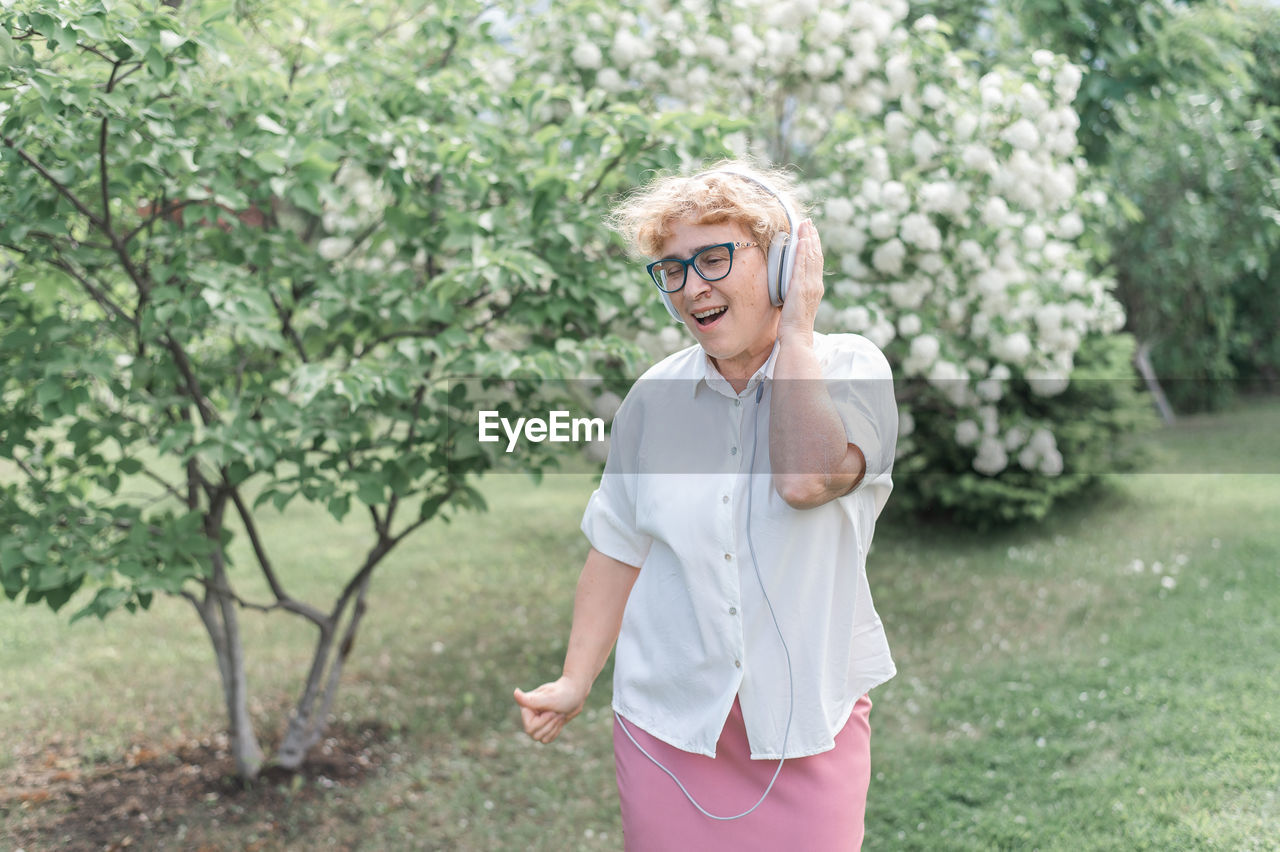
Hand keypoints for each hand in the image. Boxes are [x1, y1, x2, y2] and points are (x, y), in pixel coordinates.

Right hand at [513, 676, 589, 743]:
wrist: (576, 693)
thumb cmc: (564, 694)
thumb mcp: (550, 699)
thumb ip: (532, 700)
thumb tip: (515, 693)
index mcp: (526, 706)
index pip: (529, 728)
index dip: (543, 722)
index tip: (552, 711)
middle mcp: (529, 714)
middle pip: (535, 735)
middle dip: (550, 725)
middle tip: (557, 713)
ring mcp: (536, 721)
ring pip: (541, 738)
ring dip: (554, 727)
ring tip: (559, 714)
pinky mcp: (544, 726)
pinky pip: (547, 739)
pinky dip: (555, 731)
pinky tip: (559, 720)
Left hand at [779, 219, 824, 342]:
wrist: (796, 337)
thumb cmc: (794, 325)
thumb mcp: (796, 304)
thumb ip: (795, 292)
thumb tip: (790, 286)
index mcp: (815, 288)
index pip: (815, 262)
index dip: (813, 246)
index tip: (810, 232)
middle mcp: (815, 284)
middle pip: (816, 255)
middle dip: (812, 237)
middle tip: (808, 222)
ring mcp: (810, 286)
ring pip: (811, 257)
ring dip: (808, 239)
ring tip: (805, 225)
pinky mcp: (801, 288)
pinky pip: (802, 266)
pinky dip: (803, 252)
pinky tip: (801, 241)